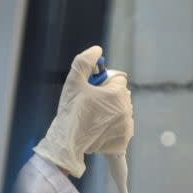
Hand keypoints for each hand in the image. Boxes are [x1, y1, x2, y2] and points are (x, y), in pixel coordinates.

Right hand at [34, 46, 133, 177]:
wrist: (66, 143)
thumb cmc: (70, 111)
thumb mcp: (73, 82)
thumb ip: (84, 61)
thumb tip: (97, 50)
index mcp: (117, 93)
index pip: (117, 79)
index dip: (103, 83)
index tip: (91, 91)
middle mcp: (126, 110)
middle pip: (121, 96)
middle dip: (109, 97)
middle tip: (90, 105)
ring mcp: (126, 127)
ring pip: (121, 112)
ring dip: (112, 113)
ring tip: (93, 119)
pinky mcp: (122, 142)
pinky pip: (122, 130)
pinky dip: (113, 130)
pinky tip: (100, 131)